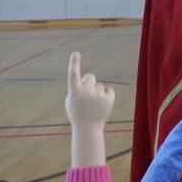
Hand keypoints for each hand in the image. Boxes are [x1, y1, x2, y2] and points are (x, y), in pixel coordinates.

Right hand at [66, 52, 115, 167]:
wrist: (88, 128)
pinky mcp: (109, 98)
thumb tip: (86, 80)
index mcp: (74, 92)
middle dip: (90, 82)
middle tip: (88, 93)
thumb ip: (77, 88)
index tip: (75, 53)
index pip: (73, 75)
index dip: (74, 63)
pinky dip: (107, 95)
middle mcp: (86, 92)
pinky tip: (102, 104)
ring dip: (97, 93)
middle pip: (90, 77)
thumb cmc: (77, 113)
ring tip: (94, 105)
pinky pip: (109, 90)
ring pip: (100, 86)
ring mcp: (98, 95)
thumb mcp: (72, 100)